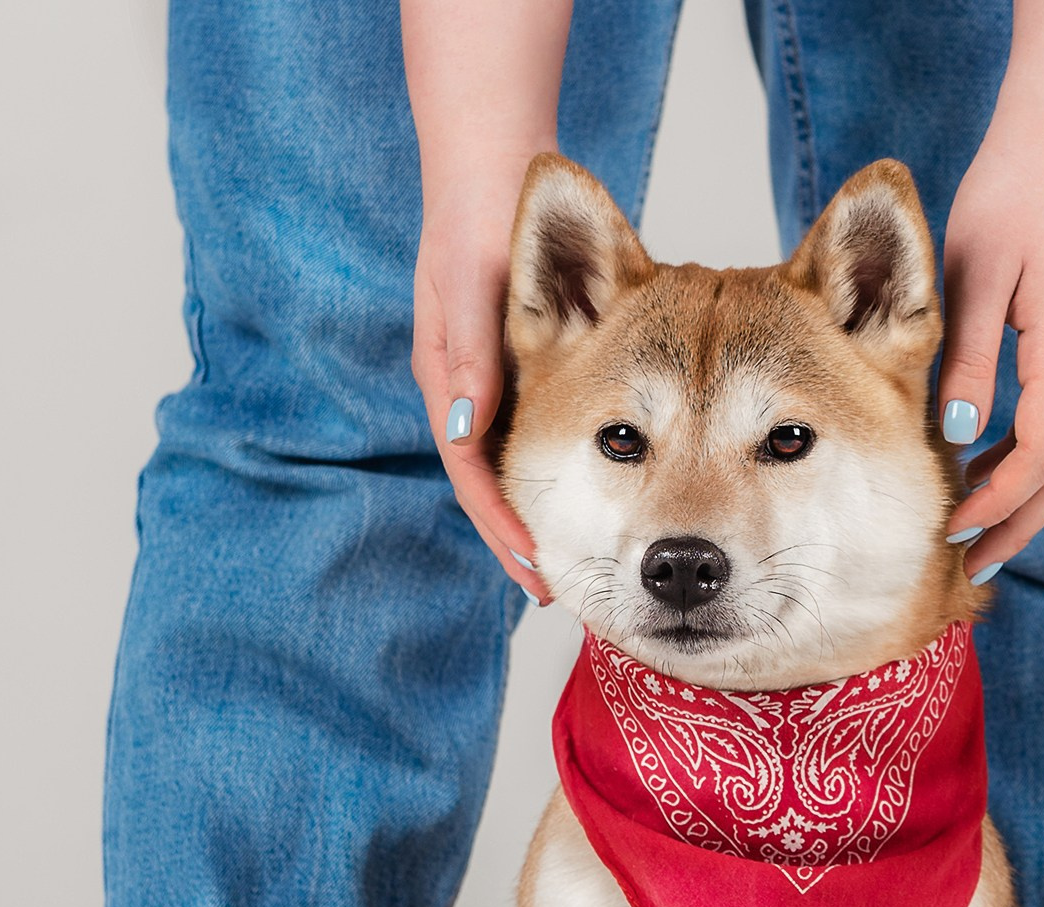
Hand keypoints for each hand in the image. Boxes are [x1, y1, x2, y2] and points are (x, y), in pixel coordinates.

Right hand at [411, 169, 549, 601]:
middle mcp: (469, 394)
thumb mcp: (469, 286)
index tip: (536, 569)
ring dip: (539, 518)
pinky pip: (539, 437)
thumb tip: (469, 426)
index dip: (503, 526)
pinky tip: (592, 498)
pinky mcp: (518, 371)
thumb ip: (470, 353)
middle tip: (562, 593)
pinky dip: (559, 474)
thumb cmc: (476, 224)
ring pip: (516, 469)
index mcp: (450, 384)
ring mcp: (492, 386)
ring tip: (573, 568)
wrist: (490, 176)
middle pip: (496, 486)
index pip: (475, 474)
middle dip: (523, 541)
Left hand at [936, 146, 1043, 579]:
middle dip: (1017, 524)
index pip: (1040, 454)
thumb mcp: (975, 280)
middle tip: (968, 565)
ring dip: (1025, 501)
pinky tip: (988, 472)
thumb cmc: (1008, 202)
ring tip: (977, 536)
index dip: (999, 502)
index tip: (954, 531)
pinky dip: (1029, 464)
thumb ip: (969, 360)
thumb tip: (958, 438)